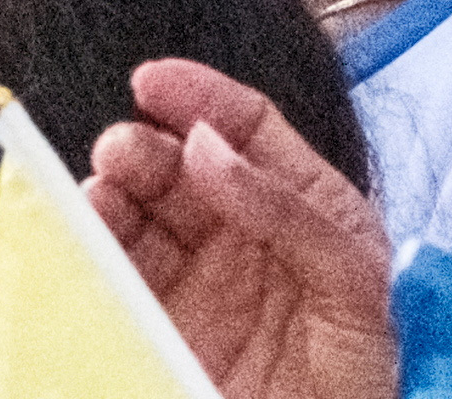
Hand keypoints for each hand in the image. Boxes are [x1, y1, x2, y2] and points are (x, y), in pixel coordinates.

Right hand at [86, 62, 403, 398]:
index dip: (202, 96)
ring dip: (113, 193)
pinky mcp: (164, 329)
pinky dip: (92, 249)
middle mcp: (247, 234)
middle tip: (118, 152)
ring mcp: (203, 282)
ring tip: (98, 194)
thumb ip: (289, 210)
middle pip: (183, 166)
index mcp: (306, 206)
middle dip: (145, 146)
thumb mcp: (353, 281)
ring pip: (144, 214)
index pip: (249, 128)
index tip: (150, 82)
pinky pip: (119, 276)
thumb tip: (208, 147)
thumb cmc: (367, 377)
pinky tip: (84, 236)